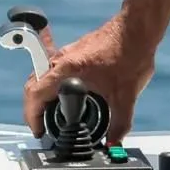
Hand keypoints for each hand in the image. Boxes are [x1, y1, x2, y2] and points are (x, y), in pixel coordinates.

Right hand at [21, 11, 155, 142]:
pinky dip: (53, 84)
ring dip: (42, 95)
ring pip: (42, 76)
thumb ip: (120, 123)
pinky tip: (65, 92)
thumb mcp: (126, 96)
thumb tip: (114, 141)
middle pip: (33, 85)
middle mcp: (62, 59)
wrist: (137, 28)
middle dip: (34, 108)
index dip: (32, 116)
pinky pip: (54, 70)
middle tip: (42, 126)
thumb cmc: (130, 52)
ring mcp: (67, 54)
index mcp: (67, 69)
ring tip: (51, 114)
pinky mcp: (74, 51)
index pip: (35, 93)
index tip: (39, 130)